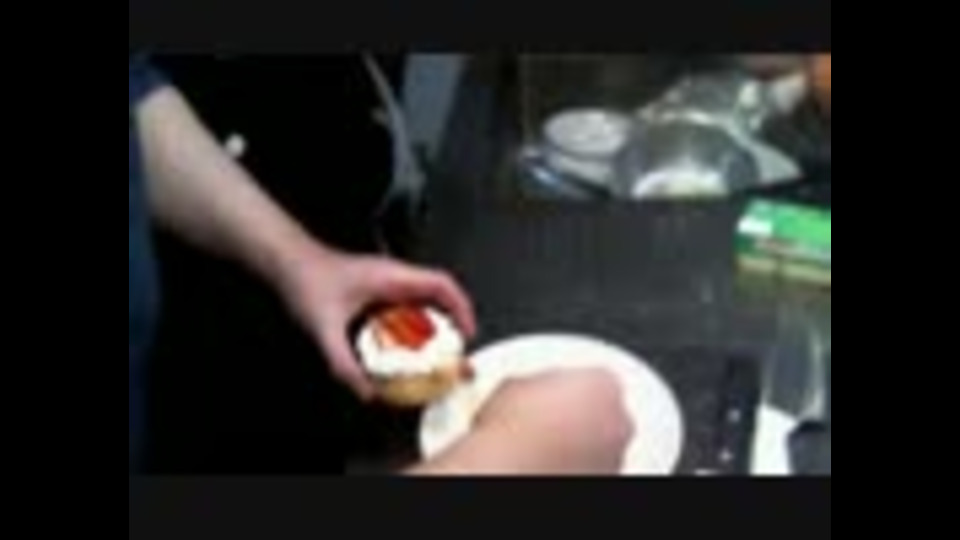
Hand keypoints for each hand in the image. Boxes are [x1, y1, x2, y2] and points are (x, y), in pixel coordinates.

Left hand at [279, 244, 475, 399]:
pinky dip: (415, 326)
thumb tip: (366, 393)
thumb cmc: (306, 281)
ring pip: (425, 301)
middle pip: (440, 295)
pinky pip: (407, 307)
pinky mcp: (376, 290)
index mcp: (392, 276)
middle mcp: (394, 276)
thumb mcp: (324, 327)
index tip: (468, 335)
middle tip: (456, 353)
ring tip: (437, 355)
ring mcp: (386, 282)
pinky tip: (406, 350)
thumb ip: (342, 363)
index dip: (462, 309)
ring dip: (435, 326)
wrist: (287, 263)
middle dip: (454, 324)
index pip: (442, 285)